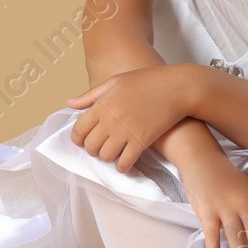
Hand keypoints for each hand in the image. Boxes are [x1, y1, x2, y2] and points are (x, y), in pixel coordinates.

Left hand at [65, 64, 191, 173]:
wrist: (177, 87)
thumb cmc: (147, 81)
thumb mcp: (116, 81)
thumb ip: (91, 95)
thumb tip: (70, 103)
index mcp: (102, 104)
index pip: (79, 129)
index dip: (77, 139)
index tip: (82, 142)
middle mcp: (111, 119)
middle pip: (91, 145)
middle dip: (92, 150)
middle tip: (99, 149)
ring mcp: (126, 131)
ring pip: (106, 156)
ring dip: (107, 158)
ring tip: (112, 155)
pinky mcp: (142, 141)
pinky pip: (125, 162)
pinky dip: (122, 166)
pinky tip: (124, 164)